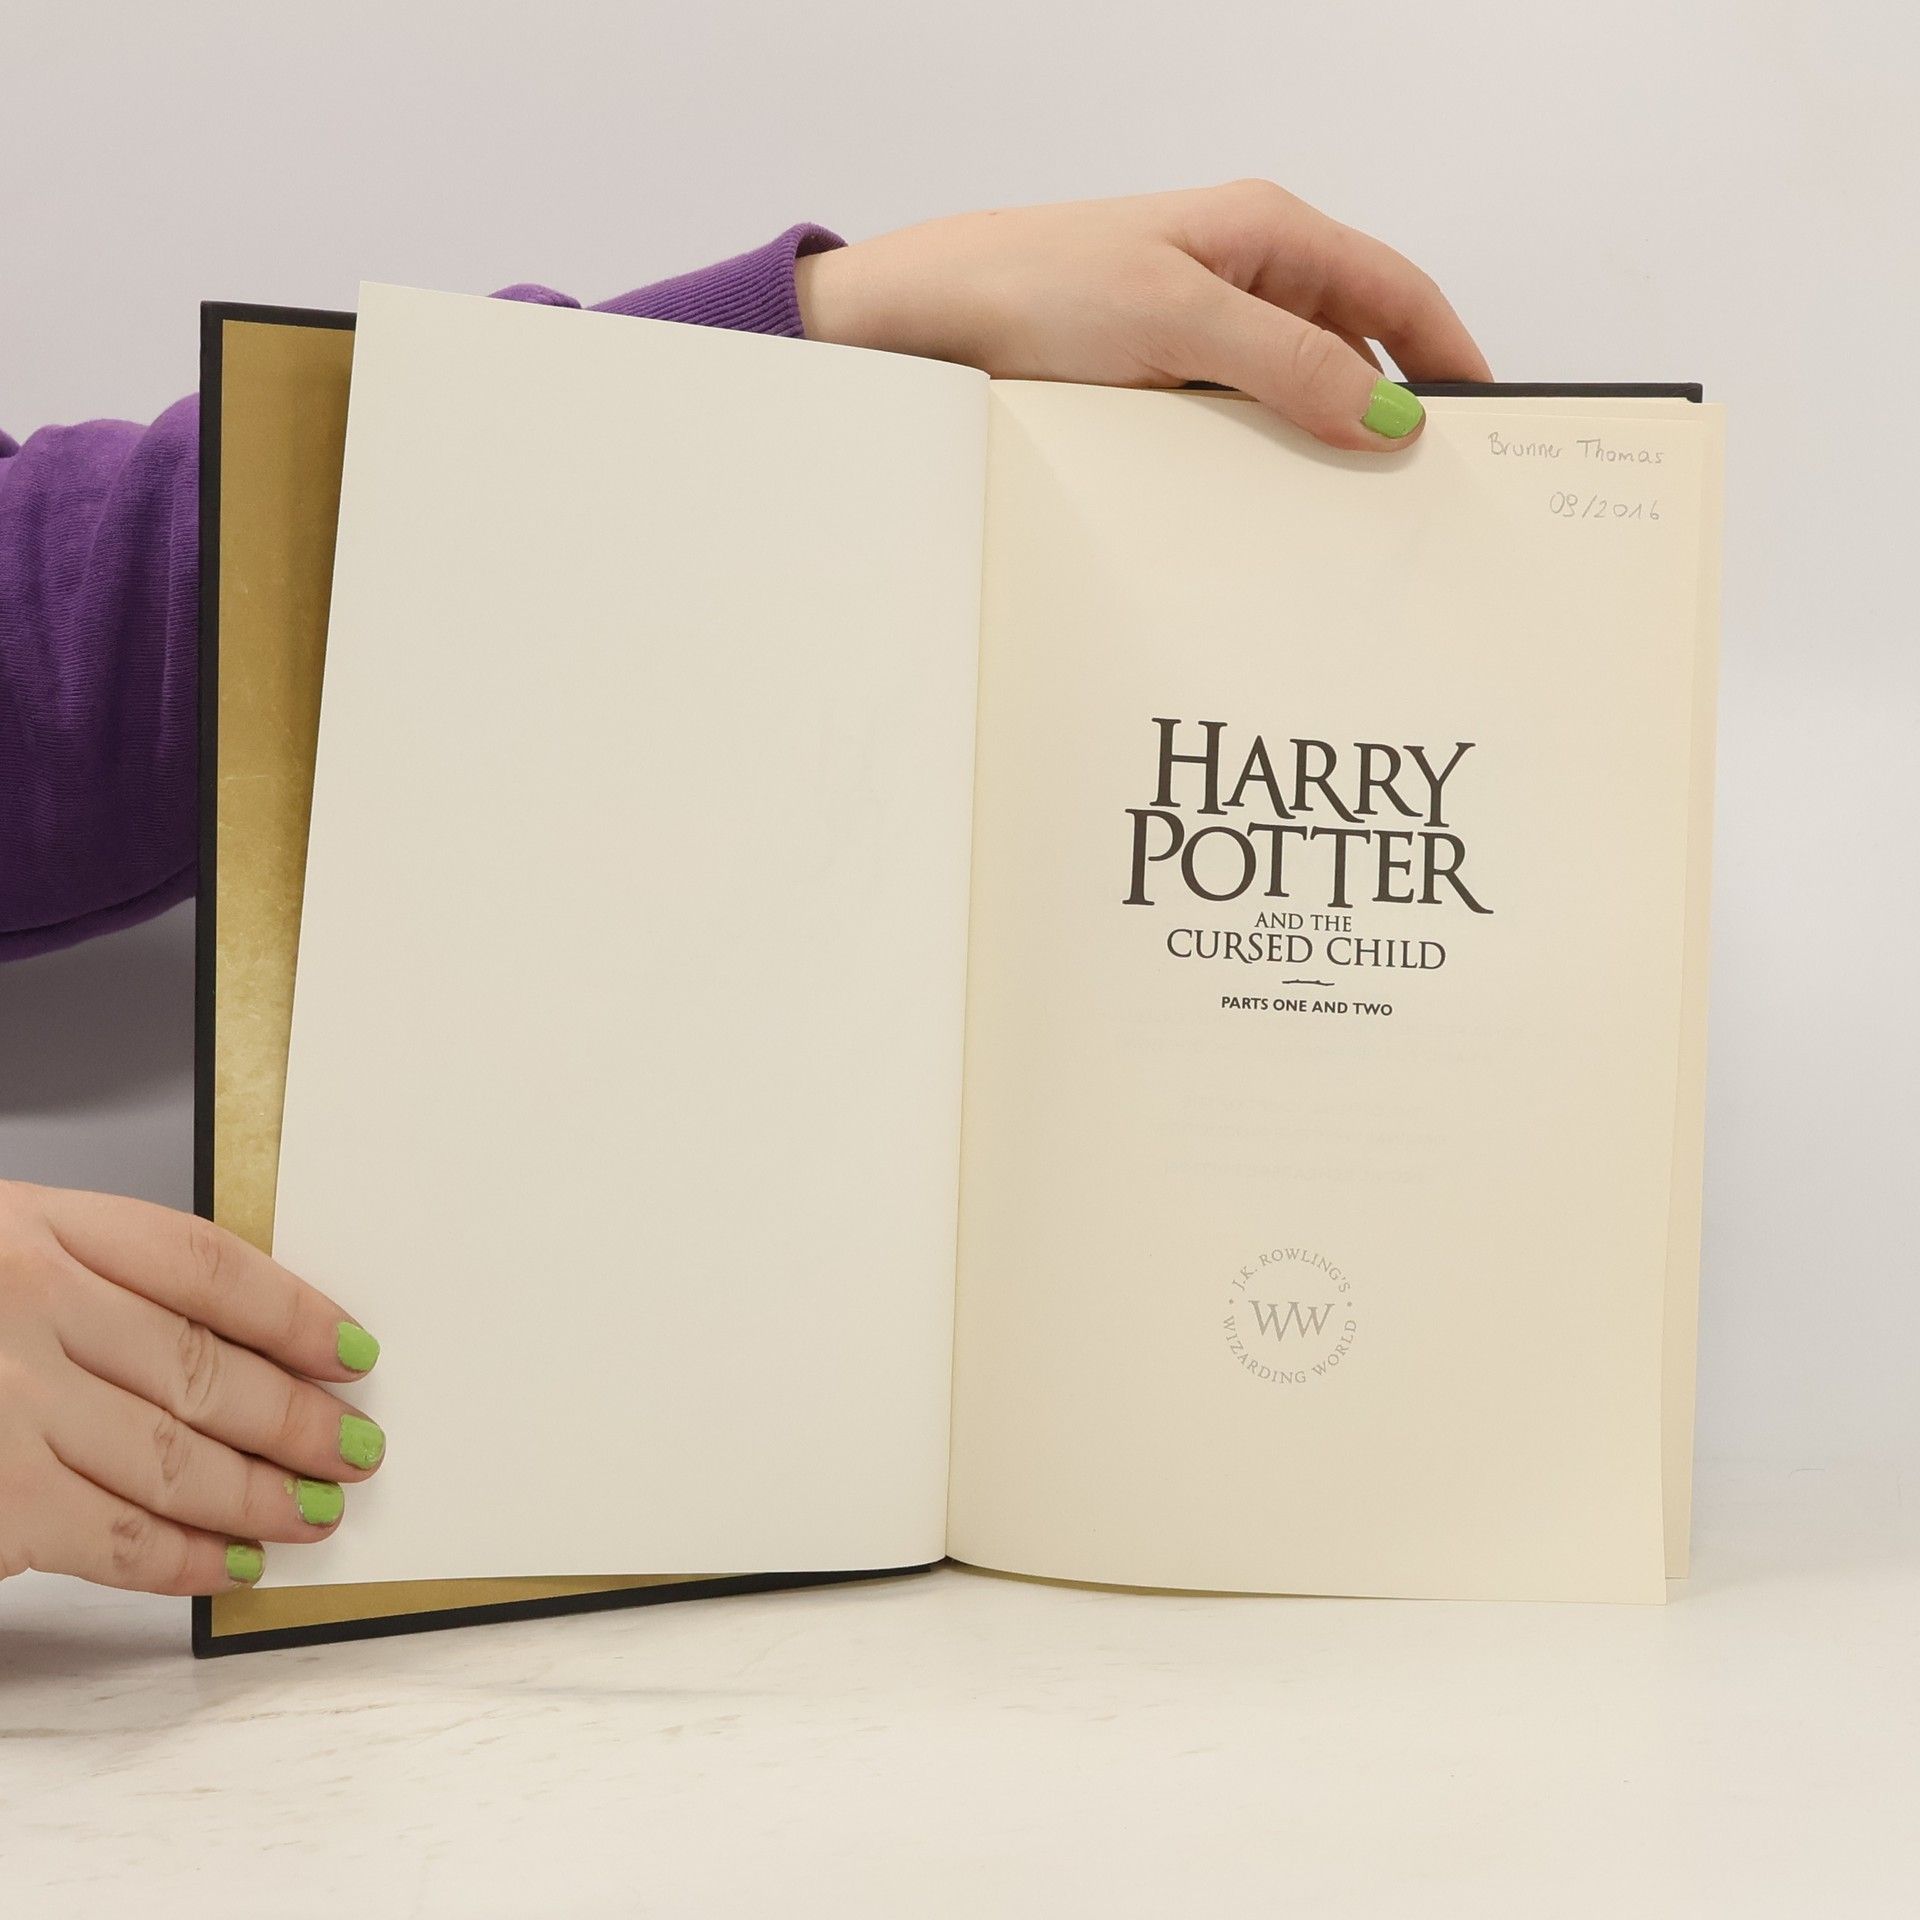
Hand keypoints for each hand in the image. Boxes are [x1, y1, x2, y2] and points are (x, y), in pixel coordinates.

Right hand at [0, 1181, 383, 1594]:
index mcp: (38, 1225)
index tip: (350, 1349)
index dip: (294, 1312)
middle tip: (354, 1447)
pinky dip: (185, 1558)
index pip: (206, 1265)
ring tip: (316, 1510)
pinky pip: (110, 1537)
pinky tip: (233, 1561)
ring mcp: (4, 1403)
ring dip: (261, 1493)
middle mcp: (26, 1304)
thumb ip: (97, 1279)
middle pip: (207, 1366)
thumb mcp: (1, 1248)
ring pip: (175, 1456)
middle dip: (297, 1419)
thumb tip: (242, 1344)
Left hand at [795, 180, 1490, 451]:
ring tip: (1346, 516)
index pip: (1395, 289)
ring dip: (1316, 449)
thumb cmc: (1033, 287)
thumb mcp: (1179, 319)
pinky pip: (1233, 430)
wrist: (918, 327)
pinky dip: (1257, 466)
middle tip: (1422, 493)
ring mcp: (1197, 338)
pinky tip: (1264, 511)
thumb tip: (1389, 415)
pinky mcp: (1156, 388)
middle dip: (1386, 414)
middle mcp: (1239, 280)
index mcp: (1264, 233)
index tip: (1488, 422)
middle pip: (1350, 349)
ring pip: (1290, 399)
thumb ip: (1290, 364)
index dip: (1450, 352)